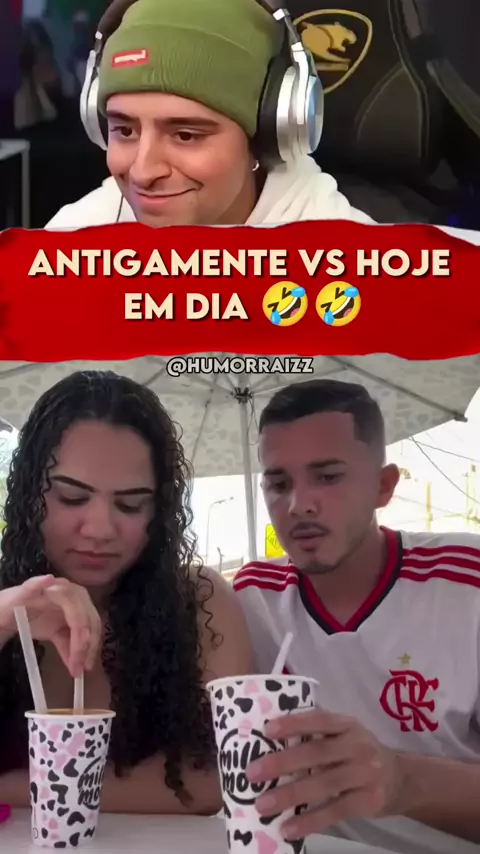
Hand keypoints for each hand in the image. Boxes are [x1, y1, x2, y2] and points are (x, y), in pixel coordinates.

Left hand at [0, 575, 101, 676]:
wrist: (8, 612)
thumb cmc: (11, 604)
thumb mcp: (17, 596)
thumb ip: (32, 586)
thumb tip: (49, 578)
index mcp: (63, 590)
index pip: (79, 614)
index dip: (80, 638)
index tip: (76, 659)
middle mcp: (75, 597)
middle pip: (89, 623)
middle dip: (86, 648)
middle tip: (79, 670)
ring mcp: (75, 610)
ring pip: (89, 631)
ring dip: (86, 652)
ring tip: (78, 671)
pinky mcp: (70, 623)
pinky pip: (79, 638)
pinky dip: (78, 653)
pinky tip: (73, 666)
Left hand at [246, 710, 408, 839]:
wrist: (402, 779)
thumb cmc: (359, 754)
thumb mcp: (345, 735)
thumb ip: (318, 736)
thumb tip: (271, 744)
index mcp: (347, 725)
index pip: (318, 720)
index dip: (293, 724)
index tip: (267, 731)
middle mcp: (358, 746)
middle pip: (316, 753)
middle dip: (282, 763)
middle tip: (252, 773)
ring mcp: (365, 774)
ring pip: (323, 784)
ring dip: (290, 795)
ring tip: (263, 804)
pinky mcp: (369, 801)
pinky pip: (334, 811)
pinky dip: (309, 821)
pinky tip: (288, 828)